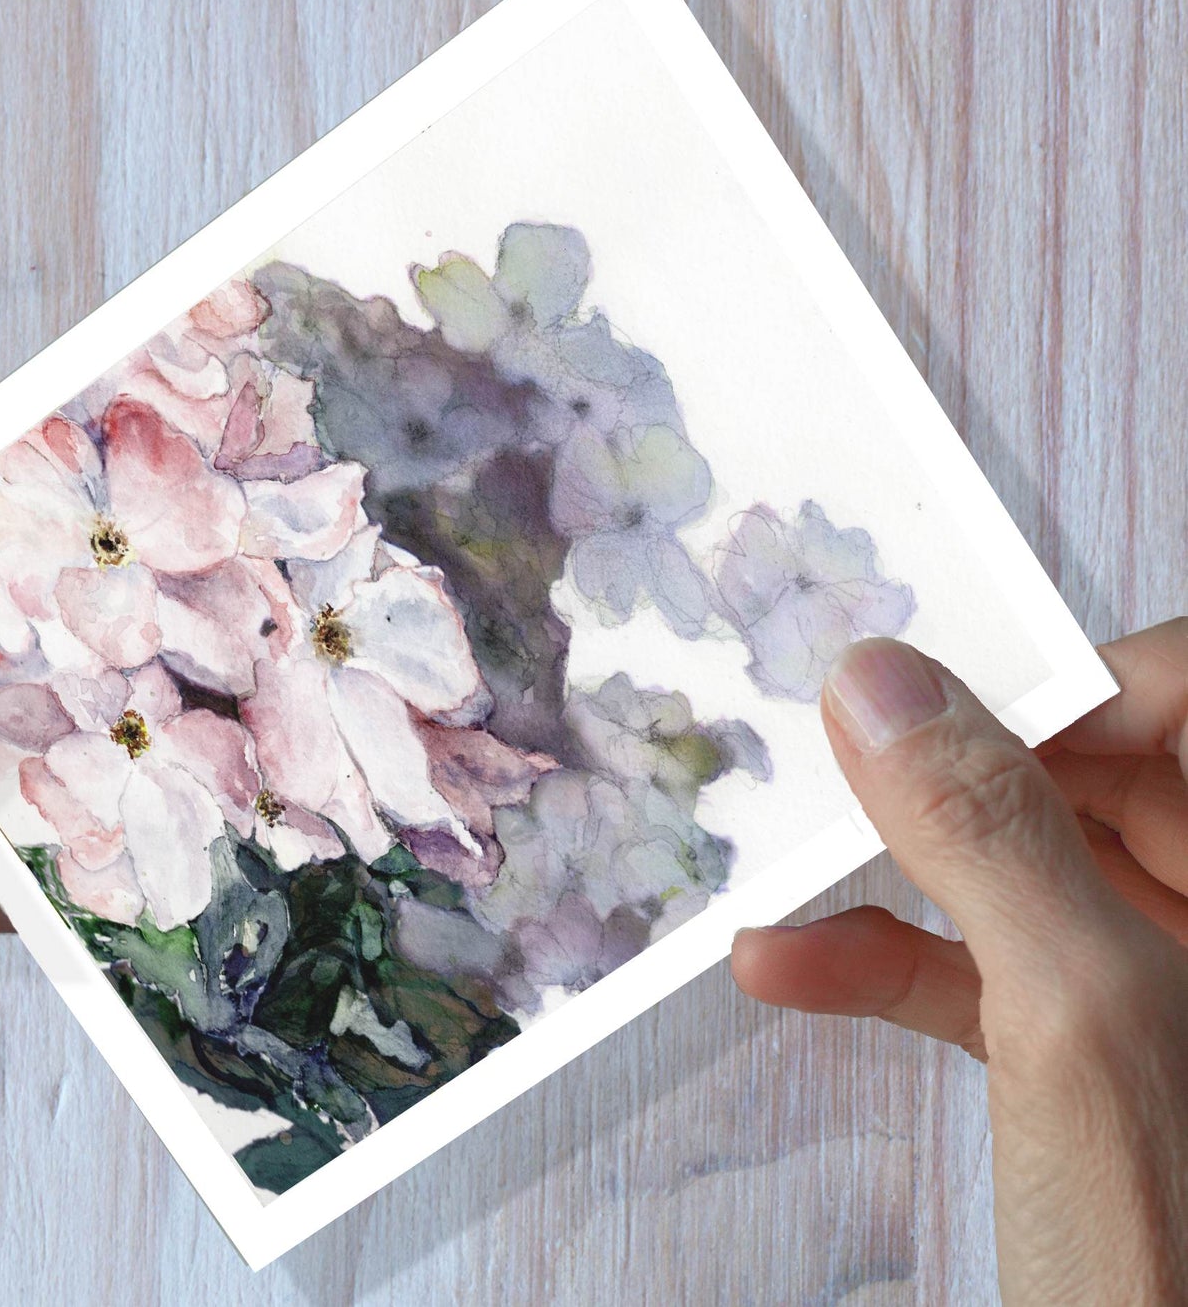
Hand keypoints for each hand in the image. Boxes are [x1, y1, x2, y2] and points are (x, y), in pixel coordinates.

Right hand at [731, 623, 1187, 1301]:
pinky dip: (882, 963)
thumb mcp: (1077, 1020)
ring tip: (783, 866)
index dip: (1075, 681)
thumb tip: (880, 687)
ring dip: (884, 874)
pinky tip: (789, 966)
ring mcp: (1159, 986)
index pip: (1184, 693)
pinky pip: (983, 971)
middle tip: (838, 762)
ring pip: (1018, 874)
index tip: (948, 705)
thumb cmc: (1173, 1268)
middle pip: (1085, 774)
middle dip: (943, 772)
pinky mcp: (1092, 1058)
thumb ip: (990, 837)